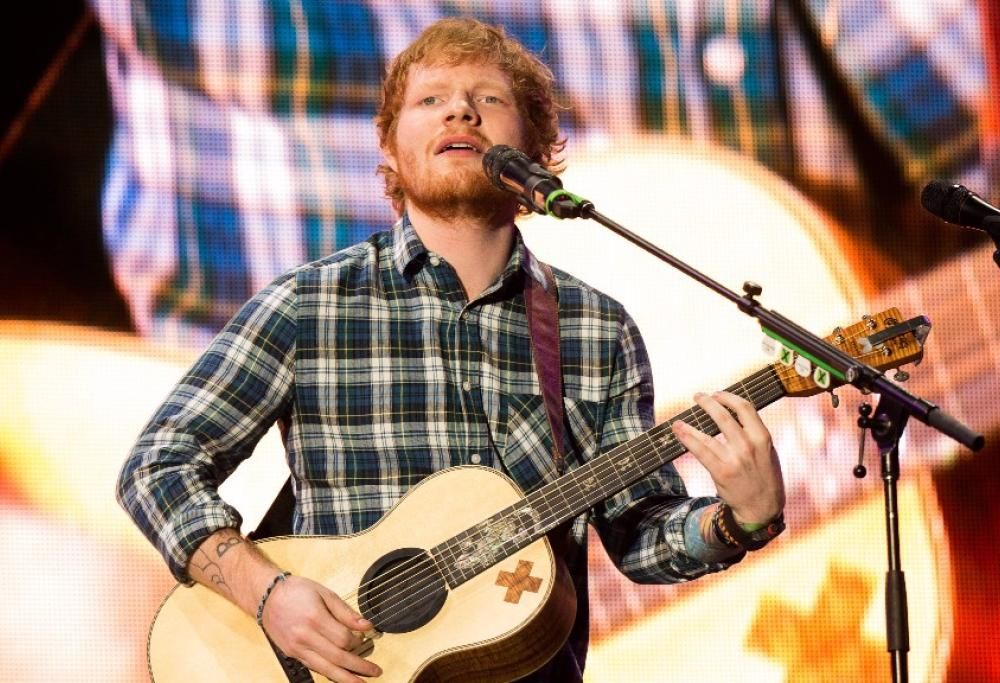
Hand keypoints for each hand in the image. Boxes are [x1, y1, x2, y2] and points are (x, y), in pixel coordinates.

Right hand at [260, 575, 381, 681]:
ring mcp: (297, 648)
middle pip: (337, 657)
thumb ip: (346, 612)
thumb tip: (366, 625)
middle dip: (358, 667)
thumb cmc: (295, 591)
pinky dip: (329, 674)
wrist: (267, 597)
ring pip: (325, 669)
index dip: (358, 640)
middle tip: (375, 671)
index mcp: (314, 618)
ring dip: (345, 678)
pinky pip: (314, 667)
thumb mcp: (325, 593)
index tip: (365, 637)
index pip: (343, 638)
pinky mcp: (293, 654)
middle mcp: (304, 637)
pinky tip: (340, 677)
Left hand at [670, 391, 784, 524]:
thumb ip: (754, 434)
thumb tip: (732, 415)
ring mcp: (734, 459)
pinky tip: (678, 431)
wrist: (762, 509)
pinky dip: (687, 438)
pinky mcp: (721, 472)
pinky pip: (700, 450)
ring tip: (679, 419)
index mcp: (763, 437)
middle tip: (698, 397)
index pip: (745, 407)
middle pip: (723, 415)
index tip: (717, 394)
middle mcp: (749, 446)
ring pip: (707, 434)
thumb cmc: (764, 478)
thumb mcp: (768, 452)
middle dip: (708, 402)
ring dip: (690, 423)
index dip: (728, 397)